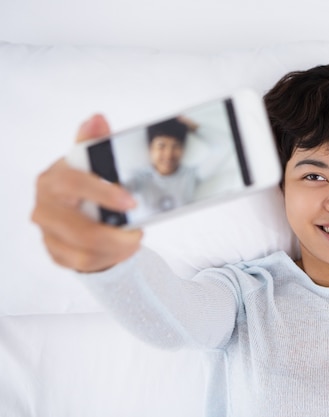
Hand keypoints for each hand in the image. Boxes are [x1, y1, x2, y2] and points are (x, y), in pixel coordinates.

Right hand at [31, 115, 142, 271]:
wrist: (77, 212)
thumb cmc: (87, 184)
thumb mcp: (92, 162)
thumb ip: (94, 142)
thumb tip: (97, 119)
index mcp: (53, 179)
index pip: (74, 184)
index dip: (103, 193)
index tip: (131, 202)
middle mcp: (45, 207)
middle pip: (81, 229)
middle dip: (116, 235)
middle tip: (138, 232)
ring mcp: (47, 232)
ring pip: (84, 251)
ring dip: (116, 248)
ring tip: (133, 240)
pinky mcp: (54, 253)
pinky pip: (84, 263)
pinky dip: (108, 258)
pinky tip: (119, 249)